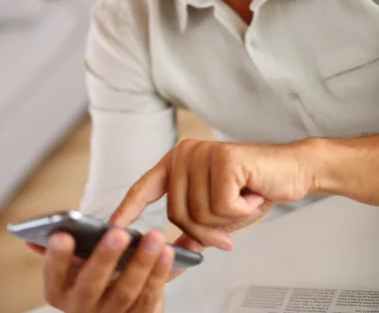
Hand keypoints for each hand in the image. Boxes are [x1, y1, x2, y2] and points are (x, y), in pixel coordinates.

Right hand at [36, 228, 173, 311]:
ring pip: (126, 292)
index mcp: (60, 291)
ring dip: (142, 264)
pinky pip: (150, 299)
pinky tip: (169, 253)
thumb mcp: (71, 269)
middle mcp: (81, 309)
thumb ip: (57, 252)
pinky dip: (161, 274)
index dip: (56, 257)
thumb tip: (28, 235)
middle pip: (92, 285)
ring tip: (155, 238)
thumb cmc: (92, 279)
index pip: (54, 274)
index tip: (61, 234)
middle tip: (119, 233)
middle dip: (105, 258)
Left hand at [111, 138, 314, 248]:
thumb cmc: (255, 188)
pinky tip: (252, 193)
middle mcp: (186, 152)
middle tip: (233, 215)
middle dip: (207, 228)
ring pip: (198, 213)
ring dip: (227, 219)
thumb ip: (195, 227)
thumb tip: (175, 250)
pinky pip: (221, 206)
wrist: (292, 170)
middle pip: (177, 213)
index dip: (127, 210)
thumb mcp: (219, 214)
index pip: (145, 187)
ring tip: (244, 198)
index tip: (111, 228)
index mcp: (179, 162)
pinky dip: (241, 210)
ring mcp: (202, 153)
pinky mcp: (222, 158)